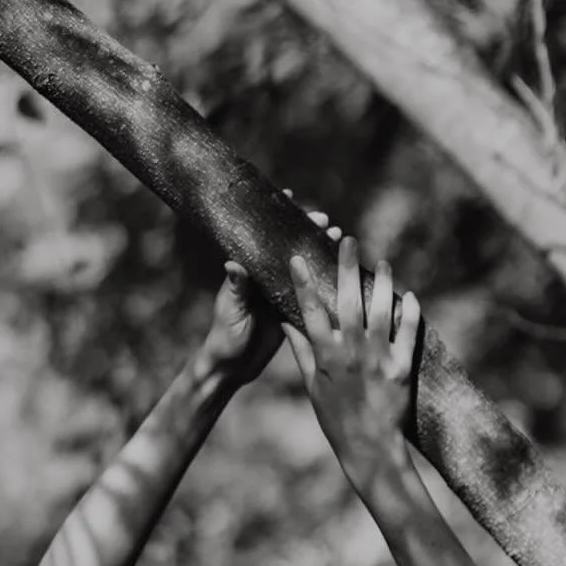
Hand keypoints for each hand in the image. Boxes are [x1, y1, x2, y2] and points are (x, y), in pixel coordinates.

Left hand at [197, 194, 341, 387]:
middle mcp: (265, 279)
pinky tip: (341, 269)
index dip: (275, 217)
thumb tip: (232, 263)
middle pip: (288, 248)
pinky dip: (324, 280)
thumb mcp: (230, 310)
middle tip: (324, 220)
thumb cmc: (224, 336)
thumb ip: (236, 288)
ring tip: (336, 236)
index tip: (289, 196)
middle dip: (306, 231)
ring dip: (319, 251)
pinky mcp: (292, 311)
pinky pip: (310, 292)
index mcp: (249, 273)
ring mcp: (280, 294)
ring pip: (302, 267)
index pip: (262, 238)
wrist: (233, 368)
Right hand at [283, 235, 420, 489]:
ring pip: (382, 310)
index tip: (298, 257)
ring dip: (381, 283)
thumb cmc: (335, 418)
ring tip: (382, 262)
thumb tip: (289, 322)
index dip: (303, 282)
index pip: (310, 311)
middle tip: (348, 241)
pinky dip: (410, 312)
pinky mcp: (402, 367)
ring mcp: (379, 358)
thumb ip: (303, 351)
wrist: (369, 447)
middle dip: (346, 267)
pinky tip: (410, 295)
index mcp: (326, 356)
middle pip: (347, 301)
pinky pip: (408, 332)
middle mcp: (352, 352)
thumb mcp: (312, 385)